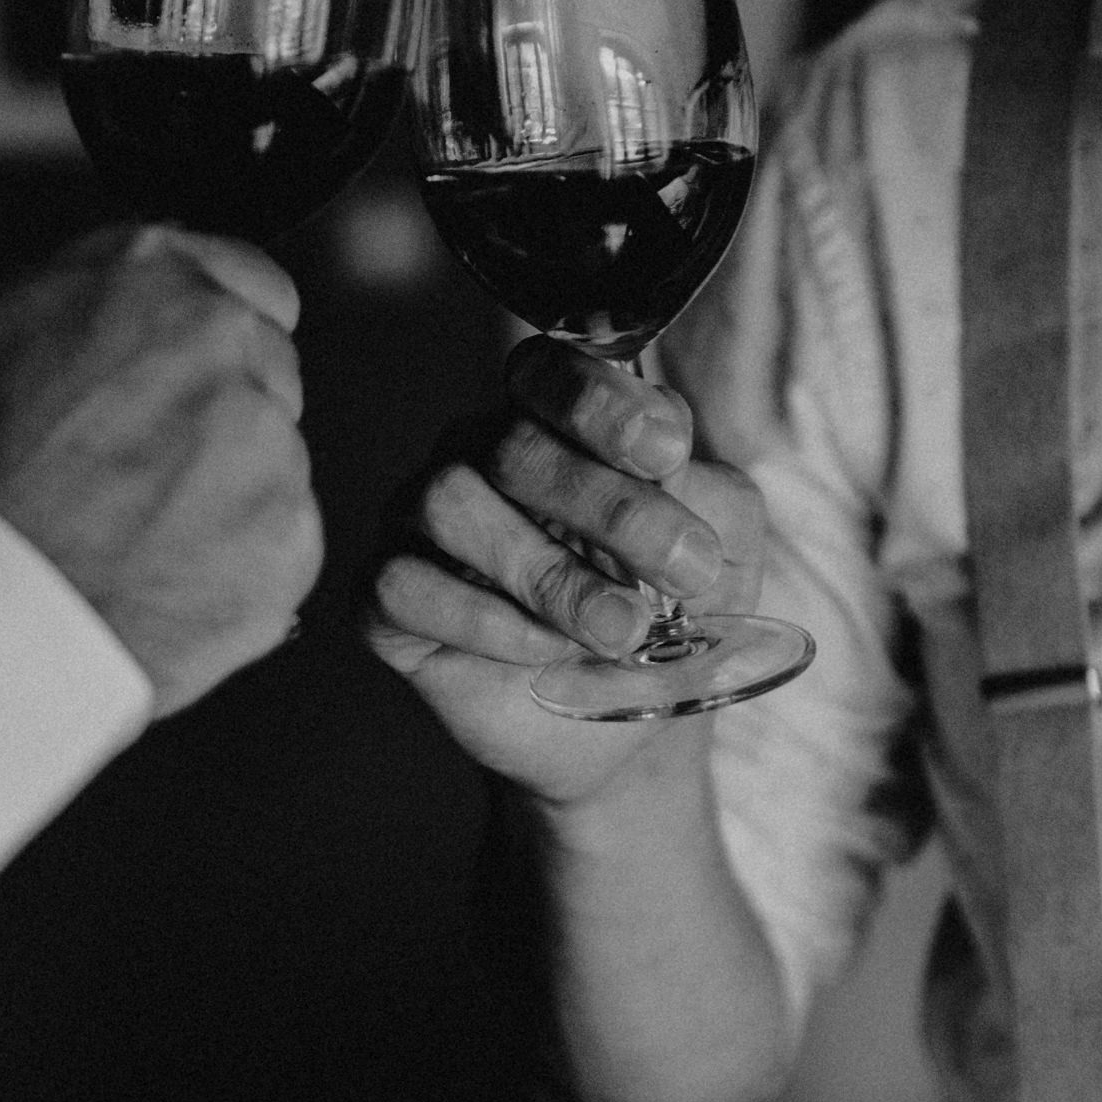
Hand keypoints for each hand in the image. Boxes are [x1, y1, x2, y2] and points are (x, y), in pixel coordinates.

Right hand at [0, 224, 322, 717]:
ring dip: (229, 496)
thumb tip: (140, 302)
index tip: (194, 380)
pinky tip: (158, 581)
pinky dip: (236, 570)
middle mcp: (222, 344)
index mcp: (150, 276)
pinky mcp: (292, 539)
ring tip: (132, 539)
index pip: (252, 283)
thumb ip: (100, 303)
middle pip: (268, 374)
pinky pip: (281, 549)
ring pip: (275, 465)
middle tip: (142, 474)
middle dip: (223, 418)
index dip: (217, 341)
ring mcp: (269, 444)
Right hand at [361, 336, 770, 804]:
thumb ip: (705, 496)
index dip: (600, 401)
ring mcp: (418, 523)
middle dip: (610, 507)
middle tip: (683, 570)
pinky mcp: (384, 600)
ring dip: (550, 573)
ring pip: (451, 502)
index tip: (665, 454)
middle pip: (513, 443)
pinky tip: (548, 651)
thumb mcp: (717, 550)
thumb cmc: (664, 618)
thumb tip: (670, 467)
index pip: (547, 370)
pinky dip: (487, 621)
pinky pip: (405, 583)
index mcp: (550, 422)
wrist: (616, 731)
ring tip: (622, 631)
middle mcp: (474, 455)